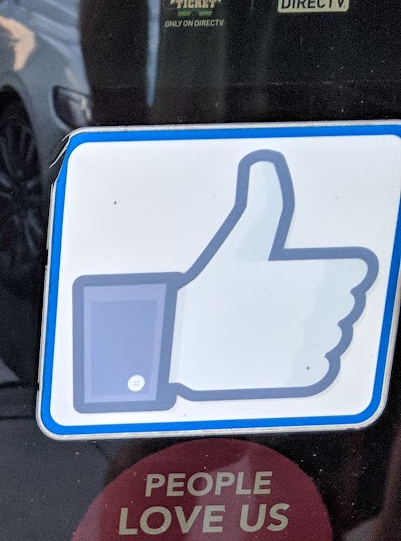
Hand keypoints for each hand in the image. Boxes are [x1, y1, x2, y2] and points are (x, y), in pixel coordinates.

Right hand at [72, 150, 378, 412]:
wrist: (184, 341)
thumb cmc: (212, 287)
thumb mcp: (241, 237)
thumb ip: (265, 201)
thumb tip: (265, 164)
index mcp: (322, 272)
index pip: (355, 274)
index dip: (330, 275)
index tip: (302, 277)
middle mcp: (328, 310)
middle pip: (344, 305)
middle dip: (320, 302)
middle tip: (278, 300)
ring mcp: (317, 345)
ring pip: (333, 335)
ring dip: (312, 331)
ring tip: (273, 324)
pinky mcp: (305, 376)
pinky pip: (321, 366)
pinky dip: (304, 361)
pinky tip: (274, 349)